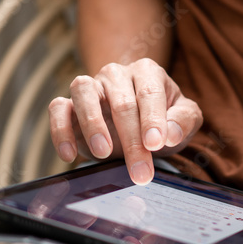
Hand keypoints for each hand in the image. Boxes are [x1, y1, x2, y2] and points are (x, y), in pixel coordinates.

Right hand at [48, 58, 202, 183]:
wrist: (139, 126)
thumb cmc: (164, 119)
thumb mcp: (185, 118)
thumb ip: (184, 121)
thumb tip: (169, 134)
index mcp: (147, 71)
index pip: (149, 92)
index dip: (153, 119)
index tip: (156, 145)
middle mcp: (116, 74)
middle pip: (121, 102)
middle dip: (132, 140)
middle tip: (140, 172)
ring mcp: (90, 86)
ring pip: (83, 92)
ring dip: (93, 124)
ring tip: (104, 153)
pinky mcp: (69, 104)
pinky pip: (57, 108)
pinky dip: (60, 130)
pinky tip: (69, 154)